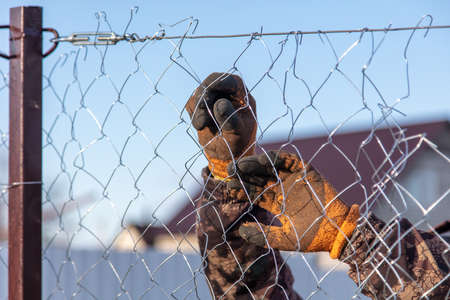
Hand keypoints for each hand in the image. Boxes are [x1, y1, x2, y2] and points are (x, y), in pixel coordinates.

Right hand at [186, 72, 256, 179]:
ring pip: (198, 94)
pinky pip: (191, 104)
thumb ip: (229, 118)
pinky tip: (201, 126)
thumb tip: (220, 103)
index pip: (231, 81)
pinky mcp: (201, 107)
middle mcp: (227, 94)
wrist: (226, 156)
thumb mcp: (237, 133)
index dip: (219, 82)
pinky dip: (193, 115)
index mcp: (242, 96)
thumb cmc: (238, 144)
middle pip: (210, 83)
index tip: (208, 88)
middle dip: (203, 96)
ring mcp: (213, 99)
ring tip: (202, 125)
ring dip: (198, 110)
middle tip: (202, 110)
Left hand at [227, 150, 359, 258]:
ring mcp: (293, 178)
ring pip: (270, 167)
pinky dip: (276, 158)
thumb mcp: (281, 239)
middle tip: (229, 172)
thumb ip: (261, 235)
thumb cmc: (310, 238)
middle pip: (258, 177)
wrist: (336, 233)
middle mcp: (281, 188)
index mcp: (274, 202)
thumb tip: (240, 229)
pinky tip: (263, 160)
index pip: (253, 192)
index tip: (228, 187)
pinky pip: (289, 160)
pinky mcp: (306, 171)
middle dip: (244, 174)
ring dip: (255, 164)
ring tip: (242, 166)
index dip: (241, 189)